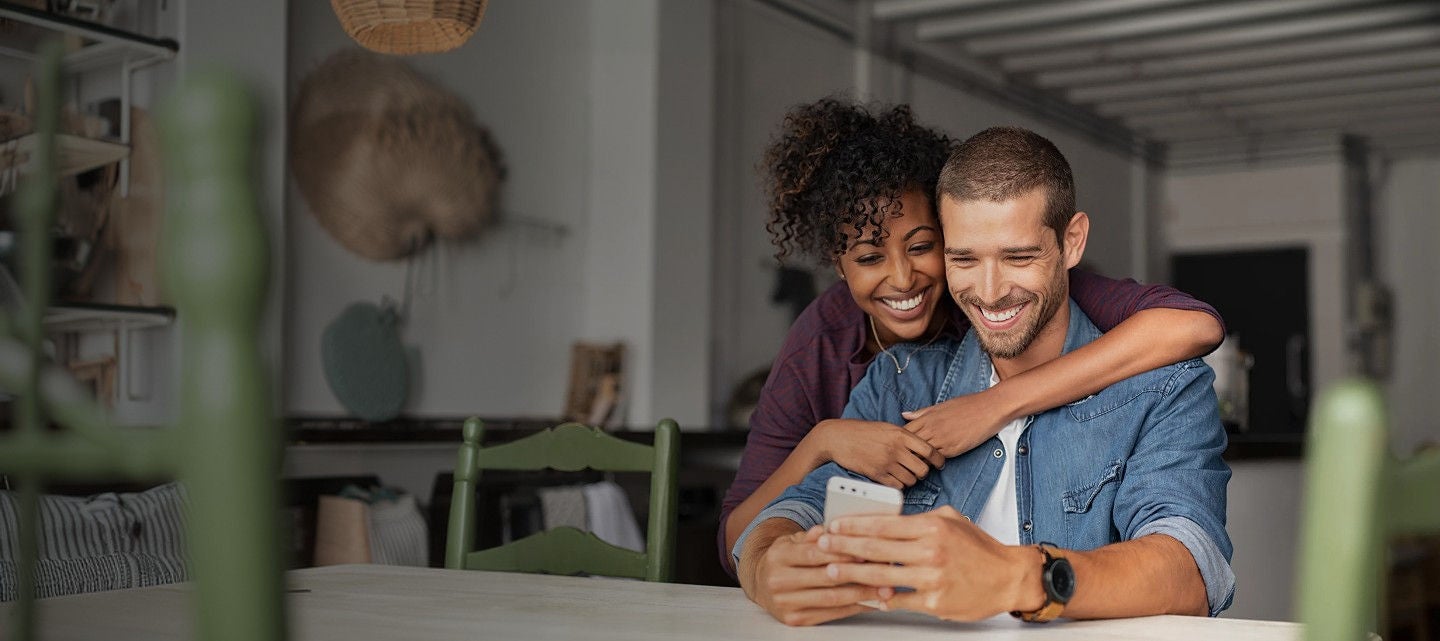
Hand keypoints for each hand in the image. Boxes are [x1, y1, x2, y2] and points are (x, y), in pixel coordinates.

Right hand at [749, 526, 882, 625]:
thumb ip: (811, 536)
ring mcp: (785, 603)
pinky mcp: (794, 620)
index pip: (814, 554)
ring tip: (883, 589)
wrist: (760, 583)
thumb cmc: (784, 559)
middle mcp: (778, 581)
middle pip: (825, 578)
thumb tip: (830, 530)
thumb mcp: (792, 541)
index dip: (842, 553)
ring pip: (831, 599)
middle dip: (858, 573)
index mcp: (778, 556)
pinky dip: (853, 608)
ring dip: (861, 594)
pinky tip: (869, 602)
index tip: (867, 550)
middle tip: (884, 570)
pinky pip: (830, 614)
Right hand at [811, 419, 944, 488]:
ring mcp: (886, 463)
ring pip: (911, 480)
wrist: (838, 438)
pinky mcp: (877, 474)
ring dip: (910, 479)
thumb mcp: (886, 427)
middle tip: (917, 470)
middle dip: (923, 472)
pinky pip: (897, 486)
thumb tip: (923, 447)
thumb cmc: (862, 431)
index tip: (939, 463)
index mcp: (901, 434)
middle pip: (923, 469)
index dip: (938, 459)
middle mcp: (896, 449)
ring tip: (904, 474)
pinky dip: (899, 485)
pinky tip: (894, 479)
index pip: (929, 450)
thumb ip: (905, 436)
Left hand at [817, 506, 1041, 621]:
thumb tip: (886, 519)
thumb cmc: (979, 548)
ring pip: (882, 576)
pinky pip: (898, 601)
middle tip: (822, 545)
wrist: (1009, 577)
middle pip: (875, 549)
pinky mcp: (934, 603)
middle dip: (843, 547)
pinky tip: (862, 595)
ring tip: (832, 571)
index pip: (883, 524)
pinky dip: (878, 598)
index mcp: (932, 526)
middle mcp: (931, 551)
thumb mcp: (951, 519)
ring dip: (852, 574)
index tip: (834, 525)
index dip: (853, 525)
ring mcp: (932, 579)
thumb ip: (919, 519)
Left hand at [902, 389, 1016, 457]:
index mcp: (927, 417)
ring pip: (921, 455)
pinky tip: (931, 464)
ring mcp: (942, 440)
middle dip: (905, 453)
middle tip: (903, 459)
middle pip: (910, 445)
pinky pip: (937, 459)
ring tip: (915, 465)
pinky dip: (932, 462)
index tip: (899, 445)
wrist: (989, 408)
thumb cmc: (967, 405)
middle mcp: (932, 429)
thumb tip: (904, 415)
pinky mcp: (953, 449)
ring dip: (918, 460)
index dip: (900, 440)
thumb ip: (922, 413)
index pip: (904, 432)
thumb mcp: (941, 405)